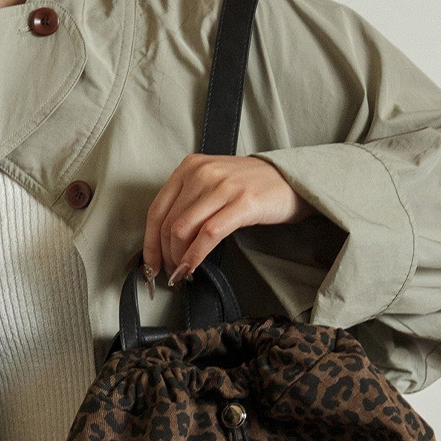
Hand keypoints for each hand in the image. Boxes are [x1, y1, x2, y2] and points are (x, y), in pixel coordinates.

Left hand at [142, 153, 310, 293]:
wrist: (291, 179)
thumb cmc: (251, 186)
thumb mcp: (213, 183)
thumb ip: (189, 203)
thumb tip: (165, 240)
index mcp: (190, 167)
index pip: (156, 210)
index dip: (148, 243)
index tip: (149, 264)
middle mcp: (202, 173)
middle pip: (167, 224)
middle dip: (164, 255)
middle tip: (169, 273)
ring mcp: (222, 187)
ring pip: (182, 230)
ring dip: (178, 258)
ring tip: (182, 273)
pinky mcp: (241, 203)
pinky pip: (208, 235)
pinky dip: (195, 256)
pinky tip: (193, 267)